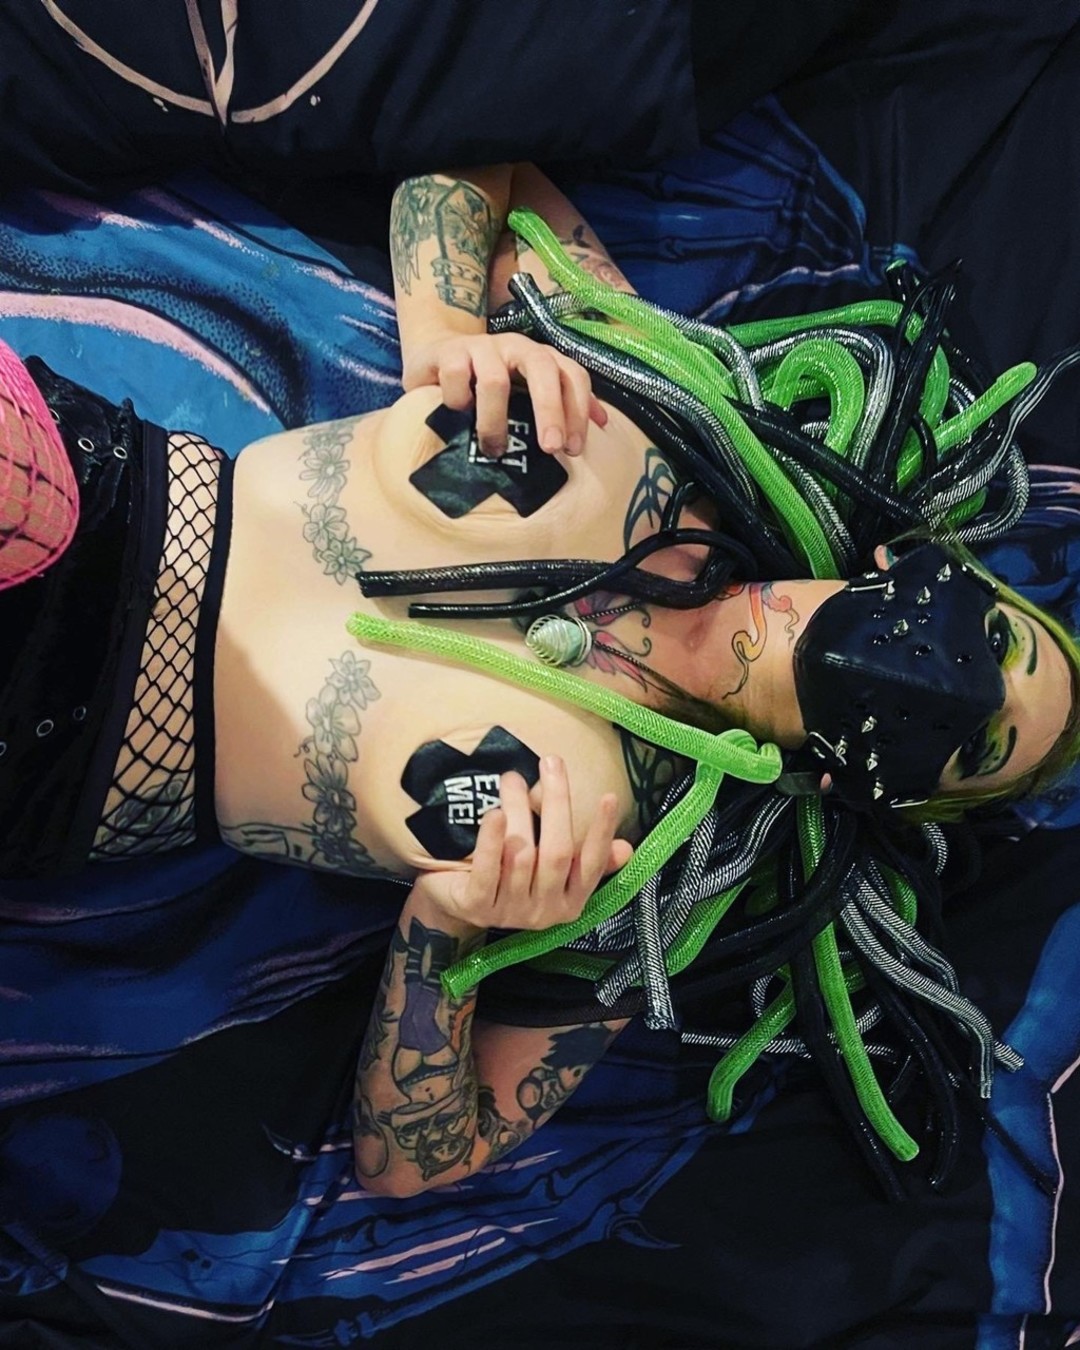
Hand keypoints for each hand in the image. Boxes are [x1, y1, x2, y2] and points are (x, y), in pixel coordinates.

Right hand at [401, 332, 607, 457]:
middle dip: (550, 410)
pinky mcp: (448, 353)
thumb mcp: (527, 392)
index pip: (572, 376)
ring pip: (495, 380)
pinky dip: (458, 400)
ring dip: (495, 420)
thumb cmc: (489, 383)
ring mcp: (482, 347)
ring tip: (494, 450)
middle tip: (551, 449)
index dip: (578, 411)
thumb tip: (604, 423)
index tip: (574, 449)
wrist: (437, 357)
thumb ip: (563, 404)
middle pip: (542, 368)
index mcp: (542, 358)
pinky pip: (456, 376)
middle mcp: (517, 347)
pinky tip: (457, 416)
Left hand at [414, 757, 632, 932]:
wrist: (456, 901)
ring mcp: (511, 912)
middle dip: (556, 803)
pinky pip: (488, 871)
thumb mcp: (550, 867)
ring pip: (521, 855)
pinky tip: (494, 813)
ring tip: (511, 779)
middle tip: (550, 762)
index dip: (601, 832)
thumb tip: (626, 848)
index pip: (592, 865)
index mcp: (570, 902)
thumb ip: (586, 859)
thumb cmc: (510, 875)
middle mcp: (545, 911)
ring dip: (518, 810)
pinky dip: (491, 841)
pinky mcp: (478, 907)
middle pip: (557, 853)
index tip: (609, 795)